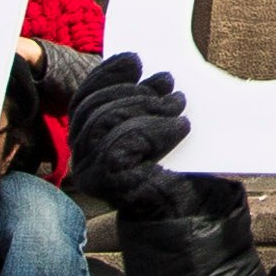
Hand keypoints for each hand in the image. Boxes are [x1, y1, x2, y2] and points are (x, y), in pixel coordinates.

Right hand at [63, 53, 195, 219]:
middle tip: (168, 83)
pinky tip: (180, 128)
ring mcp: (90, 172)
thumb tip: (154, 74)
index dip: (106, 75)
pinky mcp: (105, 182)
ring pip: (104, 121)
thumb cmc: (179, 174)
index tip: (135, 60)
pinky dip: (154, 129)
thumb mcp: (159, 128)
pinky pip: (120, 142)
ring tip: (178, 105)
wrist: (193, 215)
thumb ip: (146, 105)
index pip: (85, 100)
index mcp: (89, 143)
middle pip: (91, 107)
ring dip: (145, 106)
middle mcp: (82, 159)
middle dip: (131, 89)